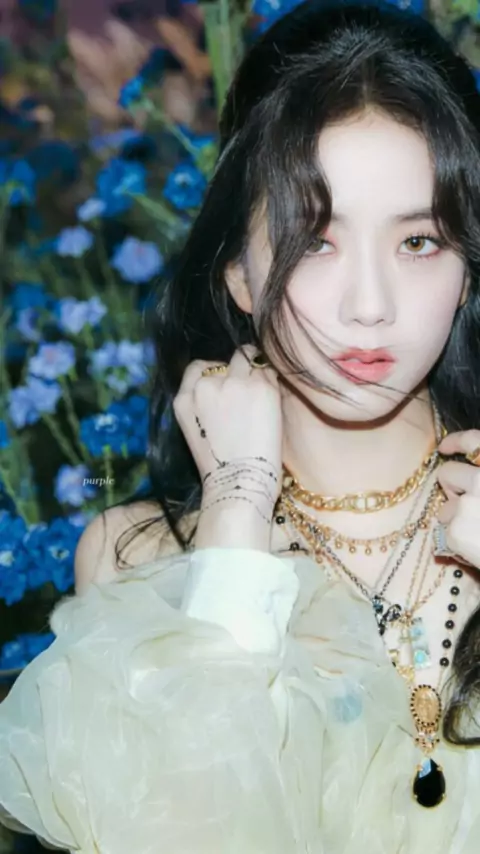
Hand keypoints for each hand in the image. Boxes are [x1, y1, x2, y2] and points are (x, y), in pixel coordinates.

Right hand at [173, 345, 282, 511]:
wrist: (240, 483)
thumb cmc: (220, 468)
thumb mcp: (195, 430)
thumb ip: (203, 402)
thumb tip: (225, 383)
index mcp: (185, 399)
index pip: (198, 367)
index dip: (216, 371)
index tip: (227, 383)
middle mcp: (207, 385)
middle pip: (226, 361)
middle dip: (238, 373)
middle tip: (249, 395)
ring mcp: (235, 383)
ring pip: (249, 359)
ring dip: (257, 373)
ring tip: (262, 397)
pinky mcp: (261, 387)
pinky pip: (269, 371)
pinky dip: (272, 383)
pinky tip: (272, 404)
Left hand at [435, 430, 479, 566]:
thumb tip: (473, 475)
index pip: (473, 441)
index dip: (455, 441)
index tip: (444, 448)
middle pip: (447, 473)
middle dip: (451, 489)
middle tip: (465, 506)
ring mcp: (466, 504)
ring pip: (444, 508)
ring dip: (455, 519)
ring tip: (477, 533)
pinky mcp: (455, 530)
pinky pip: (445, 532)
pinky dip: (456, 542)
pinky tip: (475, 548)